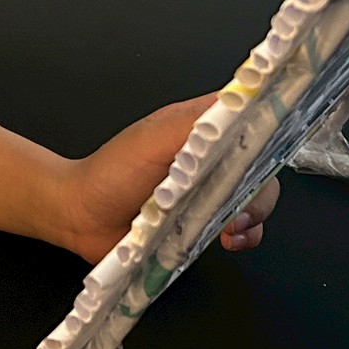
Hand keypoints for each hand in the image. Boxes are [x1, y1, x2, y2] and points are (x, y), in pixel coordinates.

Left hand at [54, 94, 282, 263]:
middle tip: (241, 210)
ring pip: (257, 198)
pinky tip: (228, 241)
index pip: (253, 121)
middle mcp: (213, 157)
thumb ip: (194, 124)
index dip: (268, 138)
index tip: (264, 160)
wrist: (80, 218)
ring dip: (254, 216)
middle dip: (261, 190)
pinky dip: (244, 237)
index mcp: (203, 127)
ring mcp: (211, 191)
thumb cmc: (110, 172)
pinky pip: (242, 229)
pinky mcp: (206, 223)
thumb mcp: (152, 139)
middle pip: (262, 165)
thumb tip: (241, 107)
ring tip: (232, 230)